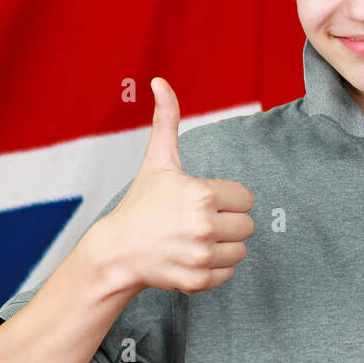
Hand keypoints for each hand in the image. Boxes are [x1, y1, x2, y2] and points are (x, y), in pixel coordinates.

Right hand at [97, 77, 253, 295]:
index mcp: (201, 194)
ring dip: (223, 246)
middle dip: (227, 223)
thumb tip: (160, 81)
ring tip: (195, 239)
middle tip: (198, 222)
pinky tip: (191, 257)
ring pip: (240, 251)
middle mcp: (203, 226)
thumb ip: (166, 119)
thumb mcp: (157, 160)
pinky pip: (228, 274)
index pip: (246, 198)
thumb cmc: (141, 203)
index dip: (226, 199)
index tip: (202, 201)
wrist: (116, 251)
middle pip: (247, 226)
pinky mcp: (197, 281)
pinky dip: (214, 269)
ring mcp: (200, 256)